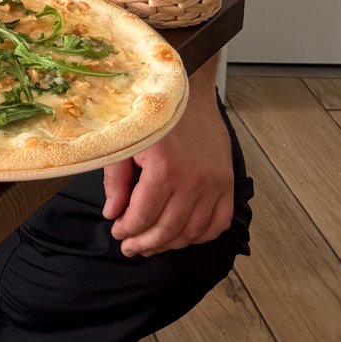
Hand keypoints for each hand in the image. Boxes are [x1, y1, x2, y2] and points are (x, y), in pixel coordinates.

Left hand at [102, 69, 233, 256]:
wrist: (188, 93)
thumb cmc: (152, 116)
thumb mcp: (125, 143)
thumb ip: (117, 181)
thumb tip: (113, 214)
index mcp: (163, 169)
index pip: (143, 215)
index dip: (127, 230)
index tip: (117, 233)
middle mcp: (193, 181)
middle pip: (168, 229)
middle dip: (145, 243)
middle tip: (131, 248)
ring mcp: (214, 185)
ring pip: (192, 232)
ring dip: (170, 244)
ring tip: (152, 245)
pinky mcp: (228, 184)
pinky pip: (218, 223)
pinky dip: (201, 236)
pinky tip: (183, 237)